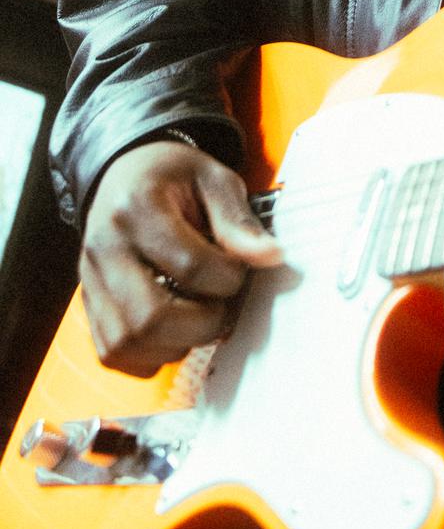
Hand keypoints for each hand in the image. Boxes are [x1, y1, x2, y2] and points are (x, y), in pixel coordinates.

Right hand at [80, 140, 282, 376]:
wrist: (124, 173)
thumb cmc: (172, 177)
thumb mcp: (213, 178)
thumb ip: (238, 220)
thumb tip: (270, 257)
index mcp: (136, 207)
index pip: (190, 266)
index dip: (228, 278)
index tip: (239, 270)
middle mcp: (104, 248)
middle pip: (150, 318)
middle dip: (202, 323)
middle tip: (222, 305)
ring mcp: (90, 280)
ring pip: (127, 343)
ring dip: (177, 343)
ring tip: (200, 316)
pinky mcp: (88, 305)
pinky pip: (113, 353)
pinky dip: (150, 354)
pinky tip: (173, 329)